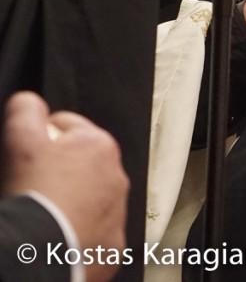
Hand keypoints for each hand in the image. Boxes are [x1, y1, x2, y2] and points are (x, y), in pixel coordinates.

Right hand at [2, 93, 127, 281]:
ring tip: (46, 209)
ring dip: (73, 198)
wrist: (44, 251)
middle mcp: (118, 175)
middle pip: (82, 162)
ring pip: (92, 195)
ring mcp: (118, 211)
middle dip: (60, 167)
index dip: (42, 135)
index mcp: (100, 145)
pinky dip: (80, 229)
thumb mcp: (21, 142)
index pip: (68, 127)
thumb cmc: (35, 192)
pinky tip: (59, 232)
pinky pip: (96, 229)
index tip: (28, 150)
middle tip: (34, 182)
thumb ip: (26, 112)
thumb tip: (29, 101)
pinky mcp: (113, 243)